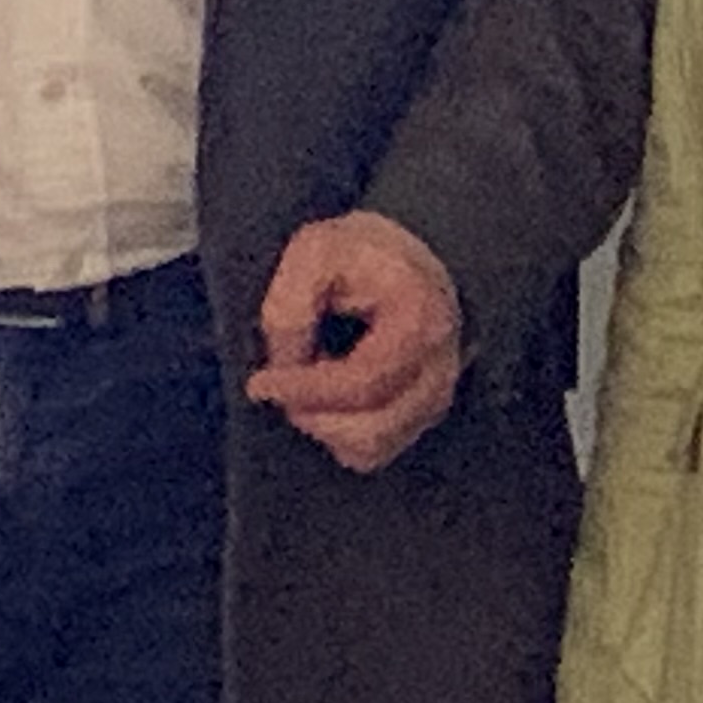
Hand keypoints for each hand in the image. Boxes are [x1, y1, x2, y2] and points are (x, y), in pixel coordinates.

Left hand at [245, 209, 464, 471]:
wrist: (402, 252)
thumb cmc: (359, 251)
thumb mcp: (314, 251)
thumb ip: (293, 305)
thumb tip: (287, 365)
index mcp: (420, 320)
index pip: (363, 382)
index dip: (305, 391)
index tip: (261, 382)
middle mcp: (441, 365)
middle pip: (371, 429)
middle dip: (313, 414)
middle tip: (281, 385)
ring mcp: (437, 392)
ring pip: (373, 447)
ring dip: (326, 426)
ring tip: (306, 387)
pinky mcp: (425, 411)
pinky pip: (377, 450)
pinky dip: (342, 435)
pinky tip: (328, 398)